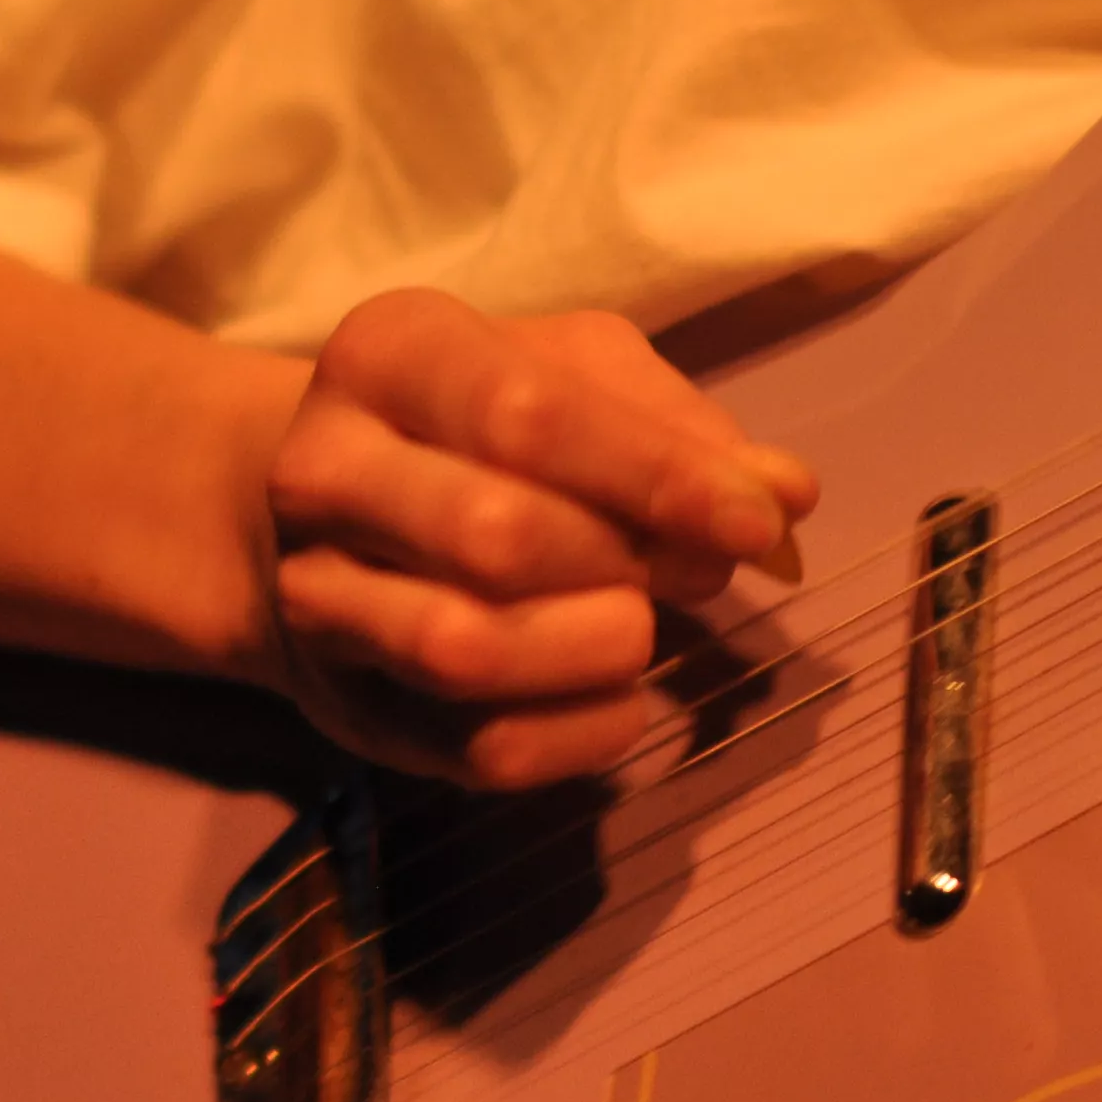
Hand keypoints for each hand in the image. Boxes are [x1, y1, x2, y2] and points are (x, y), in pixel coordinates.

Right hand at [260, 290, 816, 787]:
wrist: (332, 512)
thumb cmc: (480, 421)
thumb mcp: (576, 374)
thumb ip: (679, 427)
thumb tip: (785, 494)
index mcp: (388, 354)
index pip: (530, 418)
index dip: (660, 478)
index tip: (757, 524)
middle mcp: (323, 469)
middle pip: (497, 537)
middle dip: (626, 563)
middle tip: (692, 569)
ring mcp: (316, 598)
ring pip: (467, 651)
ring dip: (598, 648)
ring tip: (637, 623)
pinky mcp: (349, 709)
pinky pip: (482, 747)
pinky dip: (584, 733)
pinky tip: (614, 692)